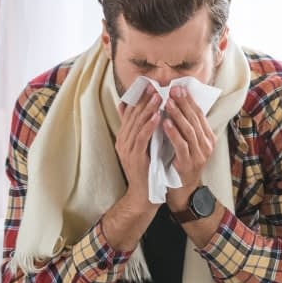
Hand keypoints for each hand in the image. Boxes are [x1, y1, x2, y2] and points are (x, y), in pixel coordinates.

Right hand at [114, 90, 160, 210]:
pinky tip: (158, 117)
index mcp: (124, 137)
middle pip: (133, 115)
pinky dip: (149, 126)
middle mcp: (123, 141)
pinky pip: (142, 138)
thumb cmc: (146, 171)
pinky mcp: (134, 157)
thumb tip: (141, 115)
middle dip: (145, 100)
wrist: (143, 196)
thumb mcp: (142, 147)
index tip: (151, 86)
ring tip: (159, 97)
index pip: (131, 113)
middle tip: (156, 87)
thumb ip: (140, 131)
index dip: (140, 99)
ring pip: (137, 124)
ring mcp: (127, 149)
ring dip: (148, 109)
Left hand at [162, 85, 216, 191]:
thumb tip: (174, 103)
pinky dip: (173, 133)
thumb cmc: (180, 162)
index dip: (189, 100)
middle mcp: (207, 145)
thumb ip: (184, 126)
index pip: (199, 114)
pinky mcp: (189, 163)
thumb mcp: (186, 142)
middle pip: (195, 119)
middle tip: (172, 90)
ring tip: (167, 103)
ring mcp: (199, 155)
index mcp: (208, 137)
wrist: (181, 189)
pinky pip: (181, 145)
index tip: (178, 87)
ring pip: (189, 130)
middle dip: (183, 103)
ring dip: (178, 115)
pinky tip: (164, 123)